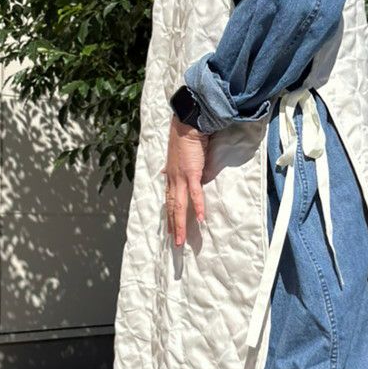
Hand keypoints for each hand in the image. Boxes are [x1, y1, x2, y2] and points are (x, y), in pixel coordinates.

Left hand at [162, 115, 208, 246]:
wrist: (188, 125)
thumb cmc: (185, 139)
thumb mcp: (177, 156)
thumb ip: (174, 168)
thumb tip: (166, 174)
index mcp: (171, 176)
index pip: (169, 201)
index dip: (169, 216)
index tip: (169, 229)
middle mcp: (173, 180)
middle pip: (172, 208)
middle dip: (173, 226)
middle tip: (175, 243)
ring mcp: (181, 177)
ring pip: (179, 206)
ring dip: (180, 224)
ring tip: (181, 239)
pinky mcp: (191, 173)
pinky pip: (195, 193)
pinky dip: (198, 206)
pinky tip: (201, 219)